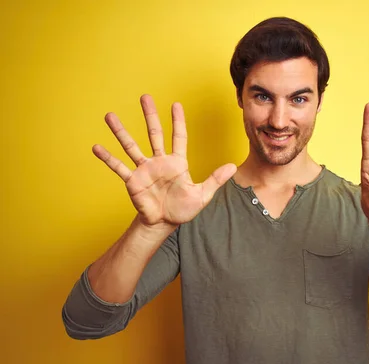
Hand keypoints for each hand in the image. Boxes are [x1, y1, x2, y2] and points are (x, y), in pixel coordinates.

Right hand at [93, 94, 236, 227]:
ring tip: (110, 116)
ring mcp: (144, 170)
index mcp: (177, 163)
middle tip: (145, 96)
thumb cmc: (182, 209)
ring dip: (121, 131)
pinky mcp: (133, 181)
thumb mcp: (202, 195)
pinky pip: (119, 167)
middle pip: (154, 133)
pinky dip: (108, 158)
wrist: (164, 223)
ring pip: (131, 145)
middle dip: (150, 115)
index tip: (176, 104)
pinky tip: (96, 147)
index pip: (178, 137)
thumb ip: (215, 180)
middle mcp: (159, 162)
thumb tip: (232, 167)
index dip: (178, 121)